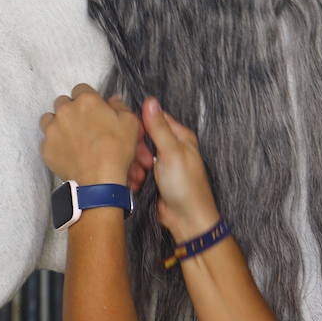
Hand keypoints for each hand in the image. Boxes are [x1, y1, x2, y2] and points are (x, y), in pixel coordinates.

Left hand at [39, 84, 149, 187]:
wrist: (100, 180)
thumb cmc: (115, 152)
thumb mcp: (130, 123)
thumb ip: (119, 106)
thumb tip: (113, 101)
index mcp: (86, 101)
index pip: (81, 89)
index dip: (87, 99)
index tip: (91, 108)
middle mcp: (65, 111)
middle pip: (63, 102)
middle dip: (71, 110)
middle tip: (81, 123)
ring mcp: (53, 129)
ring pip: (48, 119)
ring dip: (57, 123)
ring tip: (69, 135)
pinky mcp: (46, 148)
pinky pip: (46, 140)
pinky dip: (54, 144)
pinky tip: (66, 151)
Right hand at [141, 97, 221, 239]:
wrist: (186, 219)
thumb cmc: (186, 186)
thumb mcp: (171, 152)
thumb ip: (159, 127)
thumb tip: (150, 101)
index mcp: (181, 136)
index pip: (155, 118)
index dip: (142, 125)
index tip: (135, 135)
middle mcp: (172, 147)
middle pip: (144, 138)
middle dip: (138, 150)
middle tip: (144, 162)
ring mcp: (162, 163)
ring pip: (138, 155)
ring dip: (135, 165)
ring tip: (141, 176)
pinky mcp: (154, 178)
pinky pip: (138, 170)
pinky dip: (135, 176)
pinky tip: (138, 184)